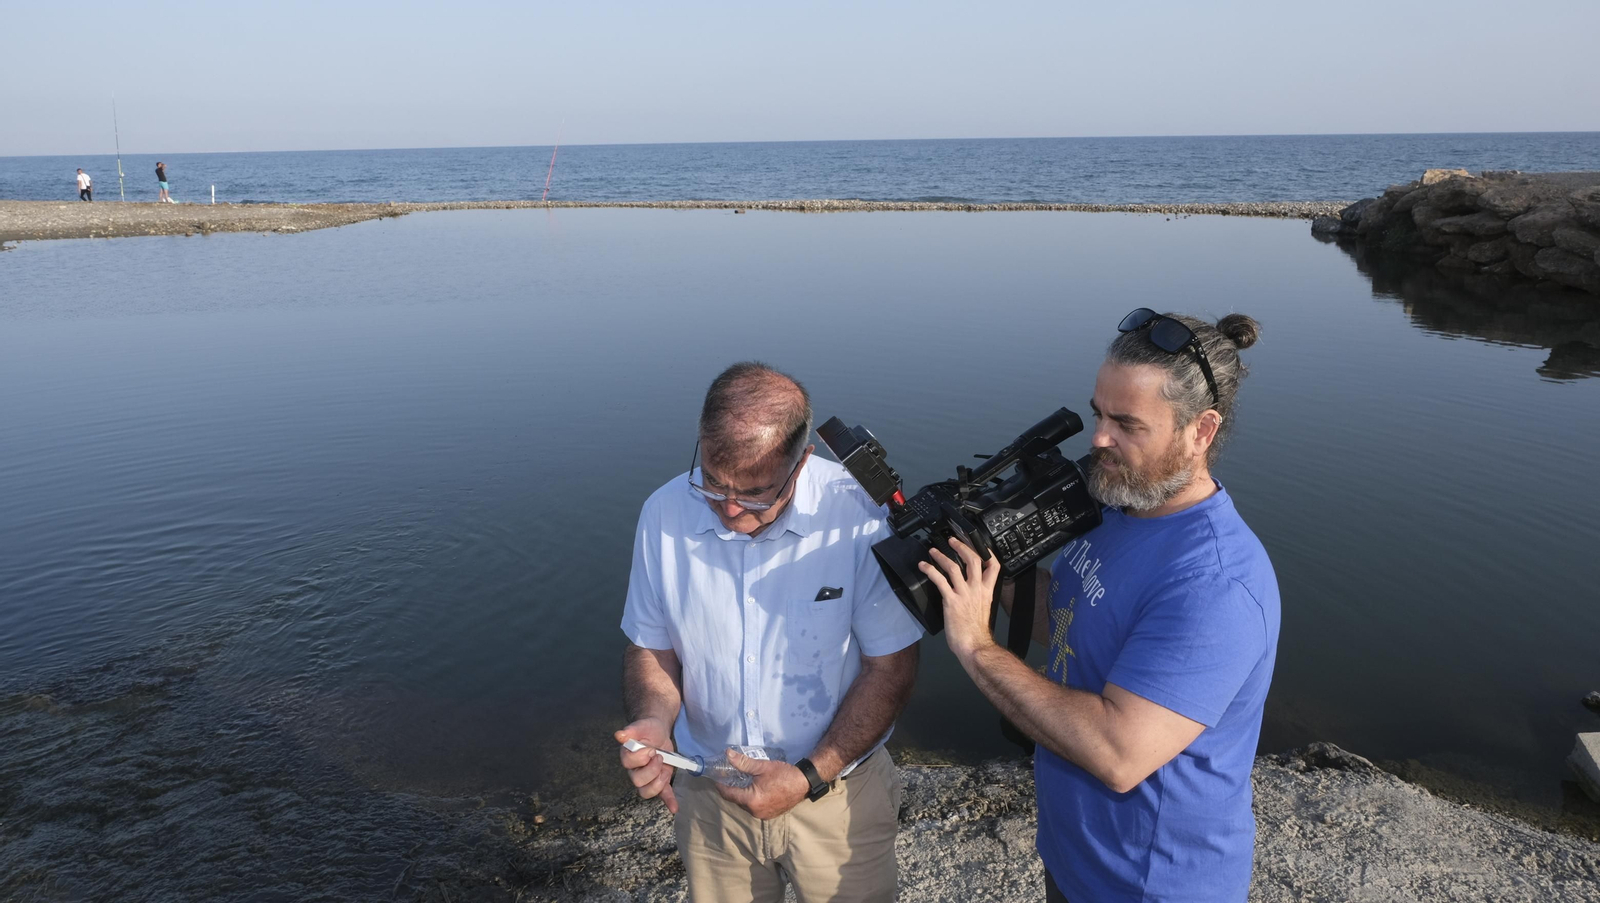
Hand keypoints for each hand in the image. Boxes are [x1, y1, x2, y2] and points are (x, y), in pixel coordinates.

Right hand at [615, 718, 678, 813]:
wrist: (658, 731)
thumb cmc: (647, 729)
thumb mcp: (641, 726)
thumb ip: (631, 730)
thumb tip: (619, 735)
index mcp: (628, 757)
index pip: (629, 763)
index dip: (641, 757)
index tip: (651, 749)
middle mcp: (634, 770)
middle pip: (637, 781)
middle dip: (652, 770)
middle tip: (659, 756)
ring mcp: (647, 778)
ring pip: (646, 791)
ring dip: (658, 783)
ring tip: (665, 770)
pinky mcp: (659, 780)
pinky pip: (662, 794)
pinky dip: (668, 801)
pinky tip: (674, 807)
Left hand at [714, 748, 811, 819]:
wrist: (803, 783)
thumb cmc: (783, 774)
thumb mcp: (761, 766)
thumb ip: (743, 763)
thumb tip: (727, 754)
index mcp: (751, 800)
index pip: (729, 794)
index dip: (721, 785)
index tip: (717, 777)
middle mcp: (755, 811)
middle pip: (736, 800)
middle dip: (731, 789)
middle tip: (729, 777)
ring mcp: (762, 815)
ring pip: (745, 805)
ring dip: (741, 795)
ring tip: (740, 782)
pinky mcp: (769, 815)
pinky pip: (754, 808)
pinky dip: (751, 800)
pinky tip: (753, 790)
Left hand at [918, 539, 1001, 662]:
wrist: (974, 645)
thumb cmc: (977, 632)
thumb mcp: (984, 610)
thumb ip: (978, 597)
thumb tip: (970, 591)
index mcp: (986, 592)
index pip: (994, 567)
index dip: (988, 554)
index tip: (979, 546)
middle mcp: (976, 589)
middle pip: (973, 560)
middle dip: (962, 546)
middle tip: (952, 540)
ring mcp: (964, 594)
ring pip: (954, 567)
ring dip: (942, 556)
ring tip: (933, 551)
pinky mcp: (951, 600)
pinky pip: (940, 580)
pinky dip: (930, 570)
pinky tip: (924, 566)